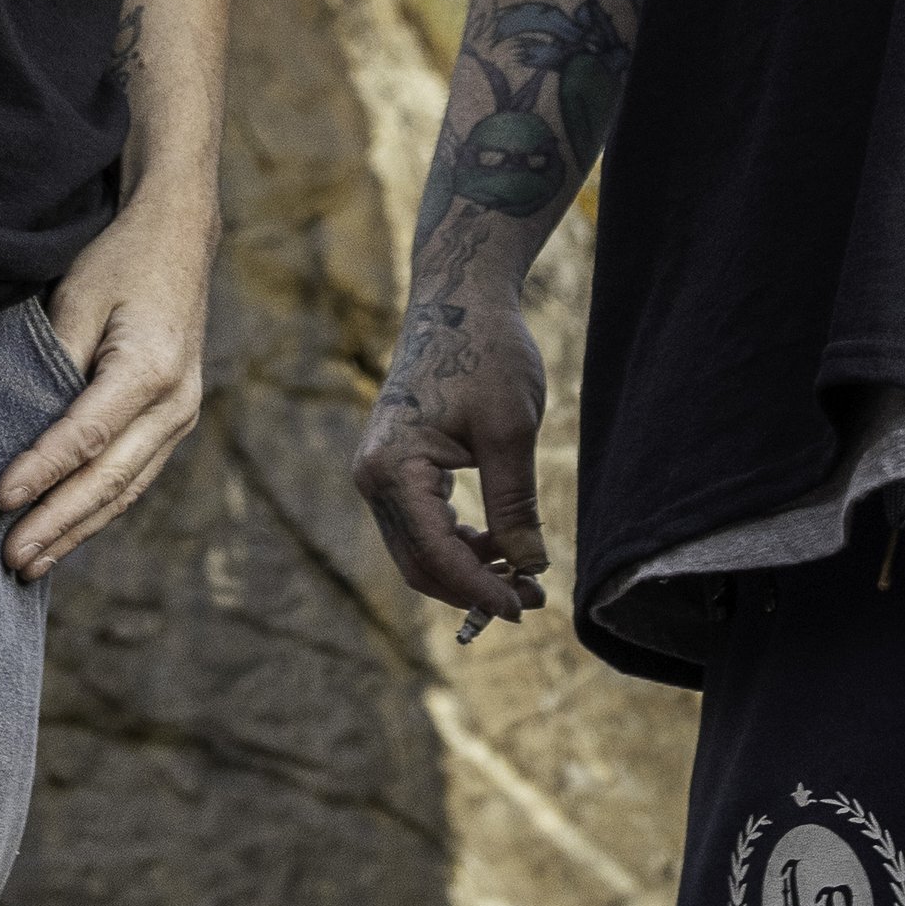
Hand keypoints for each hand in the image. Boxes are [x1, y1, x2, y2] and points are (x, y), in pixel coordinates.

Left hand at [0, 185, 211, 577]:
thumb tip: (26, 428)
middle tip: (11, 560)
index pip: (86, 436)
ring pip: (126, 488)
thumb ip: (56, 362)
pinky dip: (99, 508)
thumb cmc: (121, 261)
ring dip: (78, 528)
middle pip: (110, 478)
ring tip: (32, 564)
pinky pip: (135, 476)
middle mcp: (176, 402)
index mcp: (151, 368)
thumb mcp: (78, 298)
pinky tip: (67, 532)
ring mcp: (183, 415)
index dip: (41, 472)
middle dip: (58, 523)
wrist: (179, 236)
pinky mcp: (176, 420)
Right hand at [353, 290, 549, 623]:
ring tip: (524, 576)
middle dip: (474, 588)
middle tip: (532, 599)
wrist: (458, 299)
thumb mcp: (509, 431)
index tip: (523, 606)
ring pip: (418, 550)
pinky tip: (499, 546)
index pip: (434, 554)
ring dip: (467, 571)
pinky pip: (420, 526)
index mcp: (392, 468)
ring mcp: (379, 473)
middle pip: (419, 563)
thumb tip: (529, 569)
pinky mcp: (395, 468)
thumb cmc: (484, 353)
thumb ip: (514, 504)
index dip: (479, 589)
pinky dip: (458, 545)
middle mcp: (372, 477)